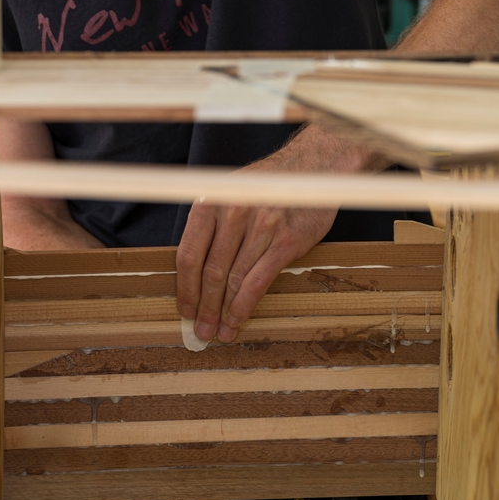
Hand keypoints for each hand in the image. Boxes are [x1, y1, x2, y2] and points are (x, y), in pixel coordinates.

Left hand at [176, 189, 336, 342]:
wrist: (313, 168)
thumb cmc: (268, 184)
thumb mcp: (231, 193)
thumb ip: (212, 224)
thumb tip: (193, 271)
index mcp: (212, 201)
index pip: (188, 254)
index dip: (185, 288)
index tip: (185, 309)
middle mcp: (233, 213)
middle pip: (210, 272)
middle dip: (203, 307)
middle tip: (201, 330)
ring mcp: (260, 227)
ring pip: (233, 281)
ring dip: (223, 312)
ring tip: (220, 332)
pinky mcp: (285, 241)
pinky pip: (258, 281)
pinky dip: (244, 306)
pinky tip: (238, 320)